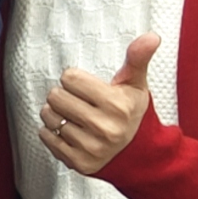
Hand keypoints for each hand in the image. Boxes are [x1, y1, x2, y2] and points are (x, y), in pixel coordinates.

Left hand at [39, 34, 159, 180]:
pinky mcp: (78, 162)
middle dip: (64, 96)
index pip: (70, 78)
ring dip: (55, 113)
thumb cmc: (133, 114)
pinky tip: (70, 132)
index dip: (76, 80)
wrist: (141, 155)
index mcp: (118, 105)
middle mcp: (105, 128)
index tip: (88, 89)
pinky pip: (45, 136)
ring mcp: (91, 147)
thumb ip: (138, 59)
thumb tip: (151, 36)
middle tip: (80, 103)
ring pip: (48, 116)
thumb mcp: (135, 85)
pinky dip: (51, 132)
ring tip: (74, 117)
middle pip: (55, 96)